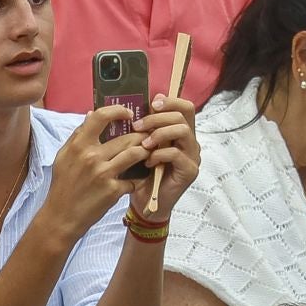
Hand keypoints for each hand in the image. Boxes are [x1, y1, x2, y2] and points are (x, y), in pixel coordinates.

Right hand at [44, 105, 152, 240]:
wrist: (62, 216)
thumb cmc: (63, 185)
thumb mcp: (63, 157)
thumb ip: (78, 136)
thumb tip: (92, 114)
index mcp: (78, 146)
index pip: (101, 117)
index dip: (119, 111)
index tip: (128, 114)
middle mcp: (91, 157)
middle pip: (128, 137)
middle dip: (141, 136)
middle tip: (146, 137)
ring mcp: (104, 174)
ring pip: (136, 153)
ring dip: (144, 153)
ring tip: (145, 154)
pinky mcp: (113, 190)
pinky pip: (134, 179)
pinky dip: (136, 179)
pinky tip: (133, 180)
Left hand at [132, 92, 199, 217]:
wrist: (145, 204)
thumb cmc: (139, 174)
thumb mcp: (135, 147)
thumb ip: (134, 129)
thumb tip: (113, 108)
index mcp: (178, 132)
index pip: (183, 107)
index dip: (169, 101)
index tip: (150, 104)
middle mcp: (189, 141)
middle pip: (182, 115)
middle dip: (156, 118)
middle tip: (136, 126)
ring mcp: (192, 155)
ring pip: (182, 131)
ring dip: (159, 133)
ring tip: (143, 144)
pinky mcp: (189, 170)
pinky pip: (176, 154)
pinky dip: (159, 154)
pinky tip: (148, 162)